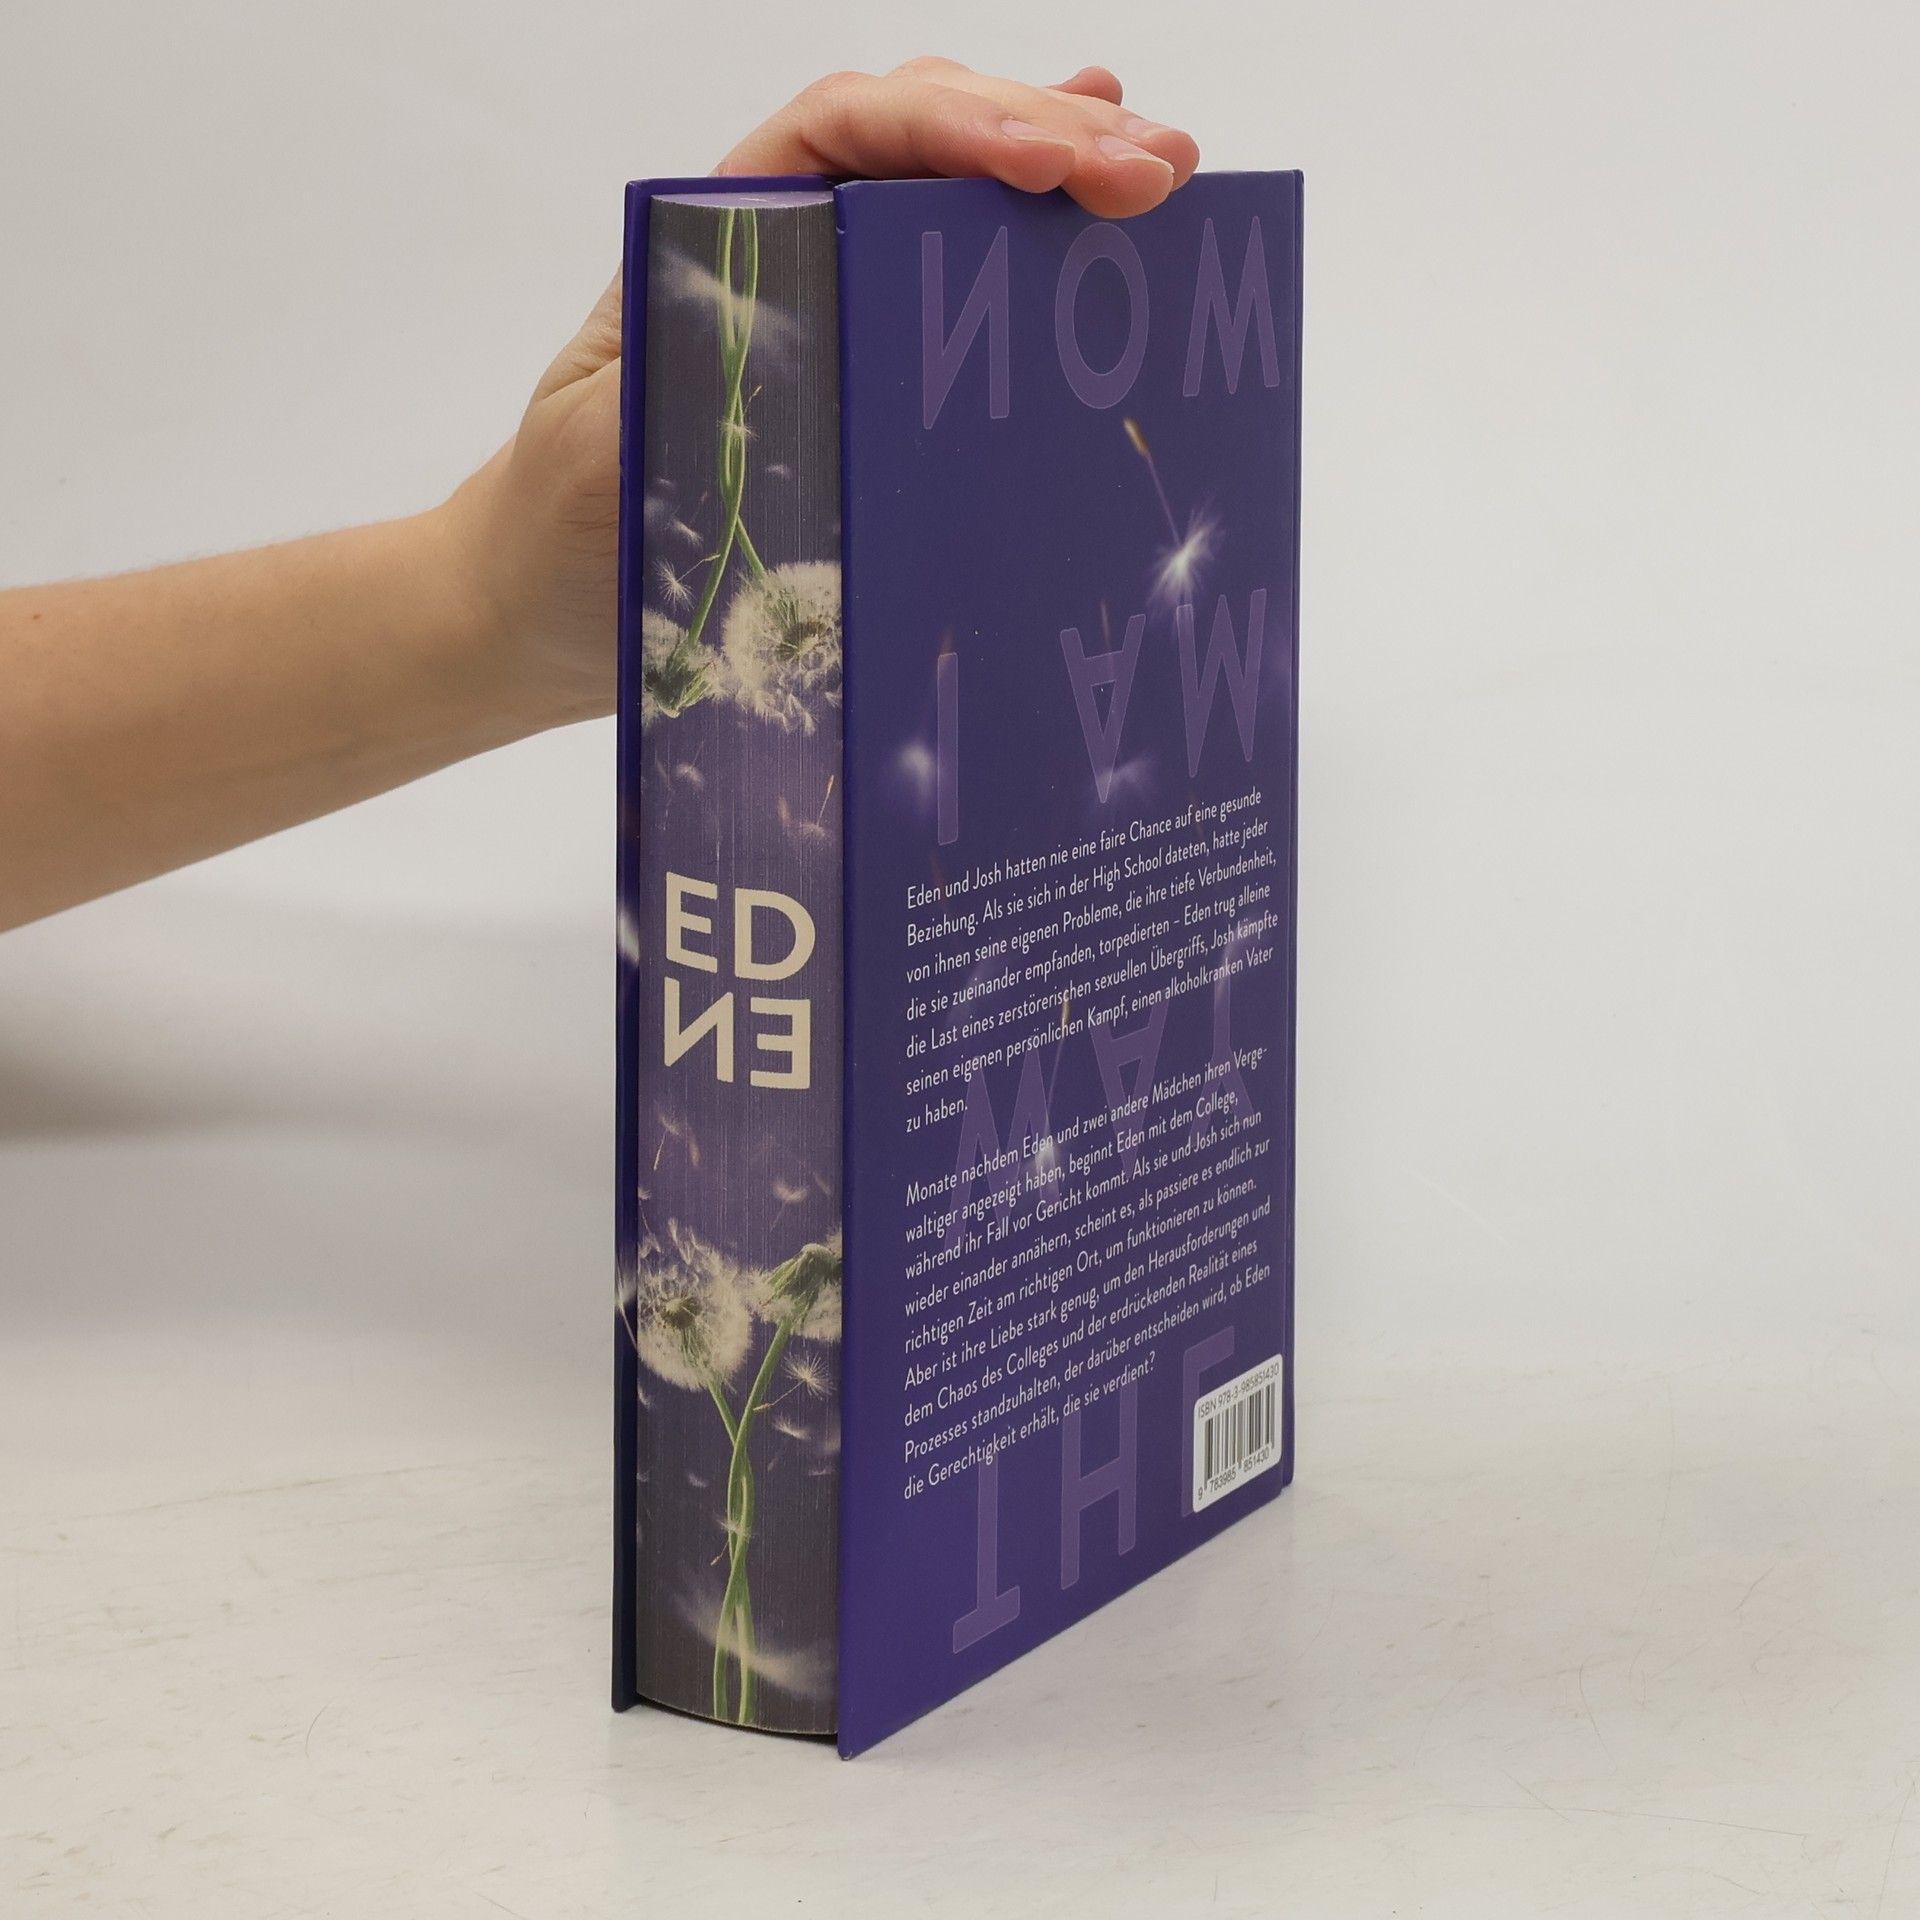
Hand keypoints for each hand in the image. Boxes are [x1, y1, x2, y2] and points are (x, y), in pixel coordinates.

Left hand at [444, 58, 1200, 730]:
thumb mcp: (617, 460)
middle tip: (1158, 170)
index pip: (847, 138)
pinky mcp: (851, 379)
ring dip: (1053, 171)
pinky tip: (1084, 208)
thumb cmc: (562, 534)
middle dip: (1042, 139)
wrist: (533, 607)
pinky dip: (1019, 246)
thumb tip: (828, 372)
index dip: (957, 129)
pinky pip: (941, 290)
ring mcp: (820, 309)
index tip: (1051, 163)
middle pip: (918, 146)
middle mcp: (776, 250)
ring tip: (1157, 166)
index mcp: (712, 241)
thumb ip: (699, 398)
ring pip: (942, 196)